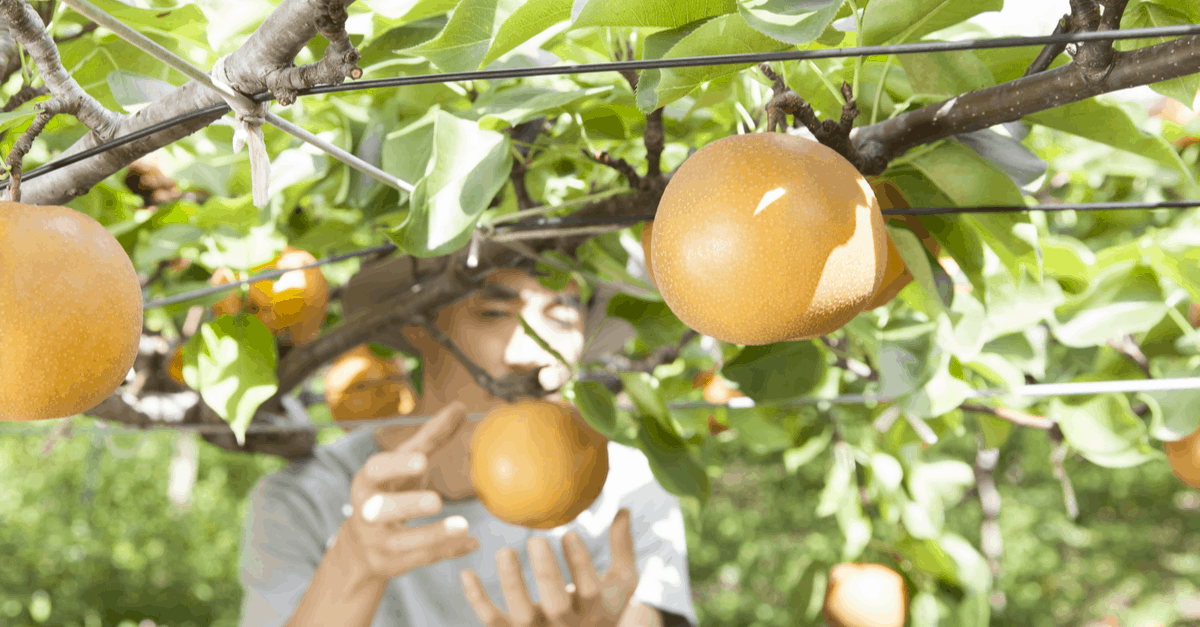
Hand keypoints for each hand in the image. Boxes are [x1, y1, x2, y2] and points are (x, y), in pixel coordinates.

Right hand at [337, 401, 480, 581]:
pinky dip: (446, 551)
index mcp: (368, 481)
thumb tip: (460, 407)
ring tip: (464, 526)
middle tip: (436, 500)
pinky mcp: (391, 563)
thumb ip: (430, 437)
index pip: (374, 470)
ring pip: (403, 541)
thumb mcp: (402, 464)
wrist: (360, 546)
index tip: (422, 460)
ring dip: (434, 534)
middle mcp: (367, 512)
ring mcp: (377, 541)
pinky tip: (470, 543)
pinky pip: (420, 558)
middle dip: (407, 505)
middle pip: (381, 510)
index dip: (396, 465)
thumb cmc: (388, 491)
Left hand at [460, 509, 639, 626]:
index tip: (569, 534)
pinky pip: (492, 620)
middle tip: (536, 539)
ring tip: (504, 551)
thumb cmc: (603, 606)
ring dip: (512, 584)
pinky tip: (466, 573)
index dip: (579, 563)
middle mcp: (566, 625)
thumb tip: (624, 509)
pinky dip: (477, 600)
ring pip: (522, 615)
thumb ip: (622, 548)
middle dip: (547, 574)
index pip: (589, 589)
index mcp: (594, 612)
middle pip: (556, 605)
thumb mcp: (620, 583)